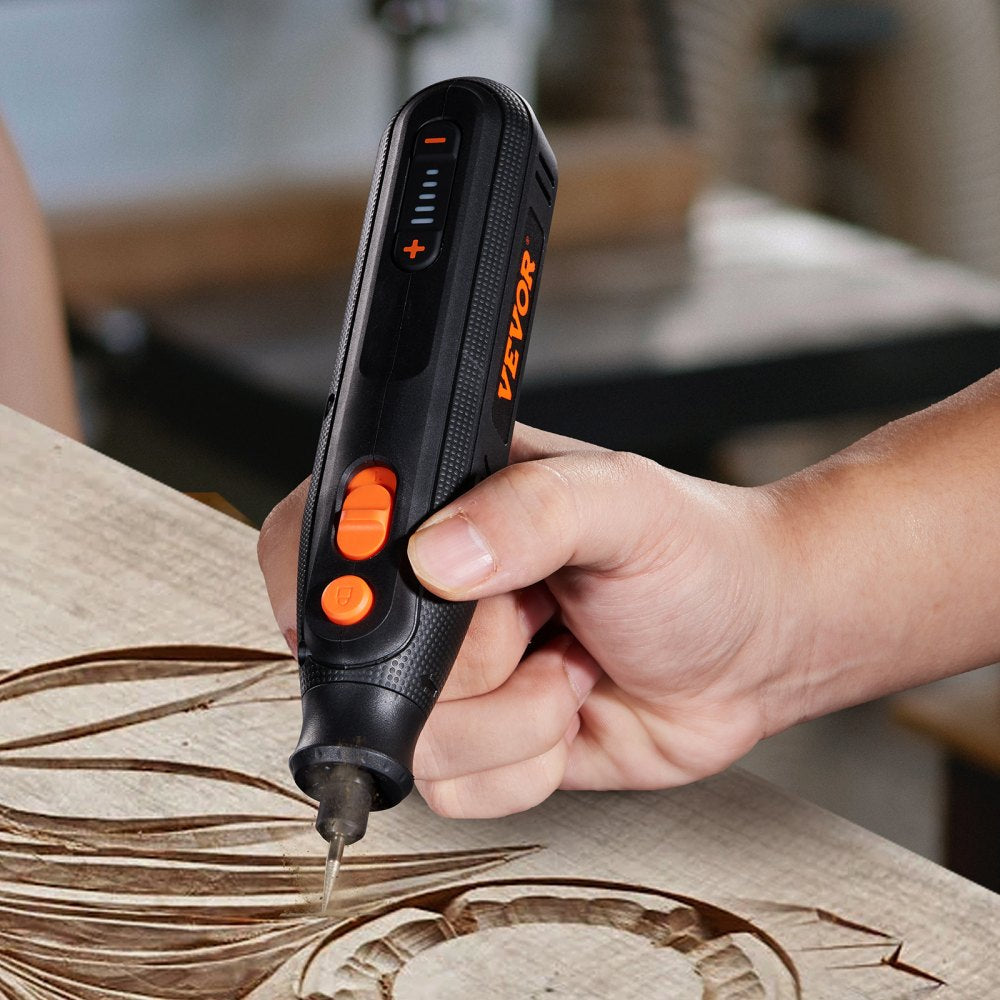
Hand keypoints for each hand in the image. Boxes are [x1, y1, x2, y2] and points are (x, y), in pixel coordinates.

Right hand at [258, 424, 793, 818]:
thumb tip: (437, 556)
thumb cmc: (693, 553)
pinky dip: (527, 764)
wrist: (753, 642)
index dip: (344, 594)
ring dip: (515, 718)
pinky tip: (567, 706)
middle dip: (477, 663)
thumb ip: (530, 512)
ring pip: (413, 742)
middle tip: (541, 620)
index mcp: (435, 508)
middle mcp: (425, 596)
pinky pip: (455, 790)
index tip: (435, 605)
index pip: (318, 546)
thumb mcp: (619, 502)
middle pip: (361, 667)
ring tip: (566, 662)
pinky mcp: (478, 743)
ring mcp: (447, 677)